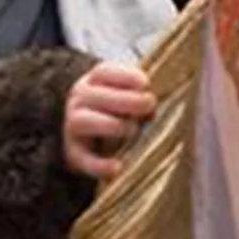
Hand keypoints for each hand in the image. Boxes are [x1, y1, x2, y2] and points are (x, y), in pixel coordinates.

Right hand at [62, 61, 156, 178]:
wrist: (91, 134)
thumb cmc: (120, 107)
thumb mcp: (127, 92)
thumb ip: (143, 92)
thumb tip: (164, 98)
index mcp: (94, 81)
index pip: (103, 72)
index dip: (126, 77)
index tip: (146, 84)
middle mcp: (79, 100)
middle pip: (96, 95)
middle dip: (126, 101)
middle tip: (150, 105)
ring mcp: (73, 126)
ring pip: (84, 121)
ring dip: (112, 125)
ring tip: (134, 130)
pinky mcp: (73, 153)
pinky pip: (82, 159)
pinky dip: (99, 165)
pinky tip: (118, 167)